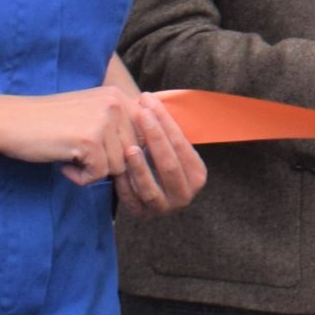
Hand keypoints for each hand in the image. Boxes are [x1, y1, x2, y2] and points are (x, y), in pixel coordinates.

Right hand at [0, 84, 206, 210]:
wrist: (10, 121)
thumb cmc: (47, 122)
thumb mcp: (88, 112)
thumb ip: (116, 124)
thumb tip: (145, 149)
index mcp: (117, 95)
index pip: (144, 132)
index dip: (129, 151)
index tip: (105, 155)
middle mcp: (115, 104)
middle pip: (133, 152)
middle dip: (108, 162)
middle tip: (81, 156)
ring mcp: (104, 121)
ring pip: (118, 166)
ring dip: (93, 170)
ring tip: (70, 158)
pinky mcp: (90, 141)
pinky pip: (98, 175)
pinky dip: (80, 178)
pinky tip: (64, 164)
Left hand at [116, 93, 208, 216]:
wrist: (157, 194)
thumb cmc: (161, 160)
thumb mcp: (170, 148)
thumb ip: (163, 128)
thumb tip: (146, 98)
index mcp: (197, 174)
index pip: (181, 144)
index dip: (165, 121)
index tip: (149, 101)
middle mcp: (185, 194)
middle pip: (169, 164)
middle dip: (154, 137)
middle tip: (139, 115)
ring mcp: (164, 208)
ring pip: (151, 188)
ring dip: (139, 167)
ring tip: (129, 147)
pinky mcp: (143, 215)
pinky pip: (132, 201)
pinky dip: (125, 184)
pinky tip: (117, 167)